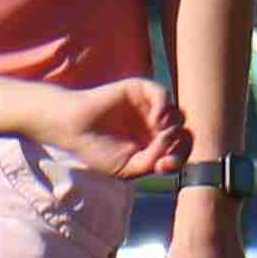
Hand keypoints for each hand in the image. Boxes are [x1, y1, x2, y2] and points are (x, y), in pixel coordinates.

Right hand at [41, 79, 189, 178]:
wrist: (72, 129)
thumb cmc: (97, 150)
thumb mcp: (128, 168)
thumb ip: (152, 161)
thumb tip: (170, 143)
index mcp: (153, 146)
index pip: (179, 151)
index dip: (179, 159)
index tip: (162, 167)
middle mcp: (154, 127)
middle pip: (184, 133)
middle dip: (182, 145)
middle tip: (166, 152)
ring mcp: (148, 107)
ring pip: (177, 114)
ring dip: (173, 127)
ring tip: (156, 134)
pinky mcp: (139, 90)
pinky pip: (162, 94)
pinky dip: (163, 108)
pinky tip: (154, 121)